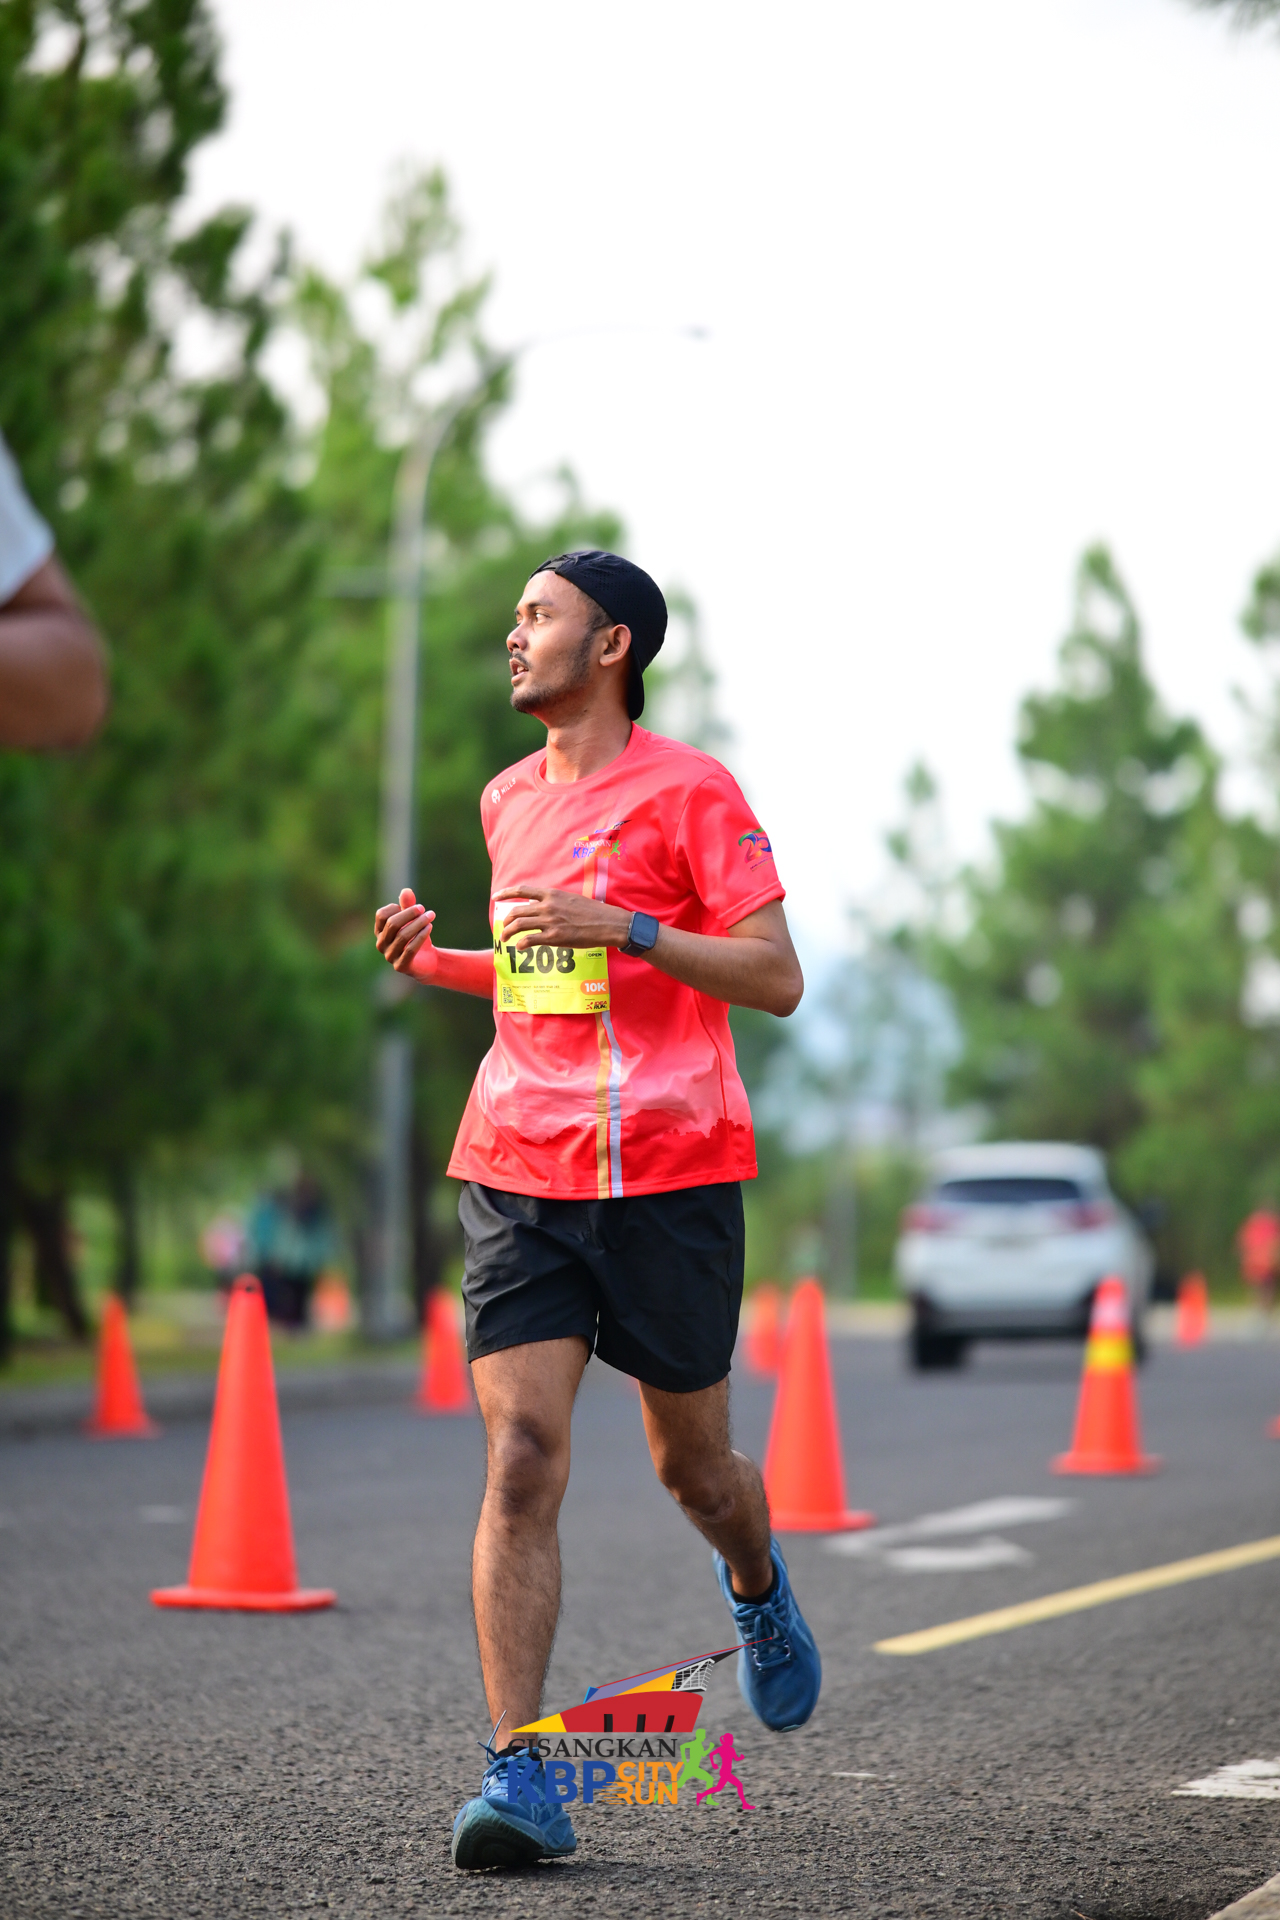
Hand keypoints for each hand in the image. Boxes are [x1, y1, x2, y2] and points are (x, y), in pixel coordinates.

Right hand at [374, 888, 437, 975]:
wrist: (427, 961)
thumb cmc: (416, 937)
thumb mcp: (412, 920)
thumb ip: (407, 906)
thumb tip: (406, 891)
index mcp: (380, 931)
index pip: (381, 915)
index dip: (396, 908)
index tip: (412, 907)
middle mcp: (381, 944)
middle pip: (392, 924)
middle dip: (409, 913)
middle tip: (424, 909)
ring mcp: (390, 956)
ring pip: (403, 936)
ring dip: (419, 923)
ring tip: (431, 915)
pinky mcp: (401, 966)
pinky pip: (410, 949)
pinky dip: (421, 936)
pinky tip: (430, 927)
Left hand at [494, 885, 633, 950]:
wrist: (607, 923)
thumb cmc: (592, 912)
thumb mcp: (570, 899)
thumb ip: (553, 901)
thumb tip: (537, 906)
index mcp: (551, 894)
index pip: (522, 890)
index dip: (506, 893)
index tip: (496, 897)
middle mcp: (547, 906)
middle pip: (516, 911)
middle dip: (505, 920)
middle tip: (503, 927)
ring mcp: (550, 922)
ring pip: (518, 925)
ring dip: (507, 933)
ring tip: (505, 938)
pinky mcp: (554, 937)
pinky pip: (530, 940)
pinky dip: (521, 944)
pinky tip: (520, 947)